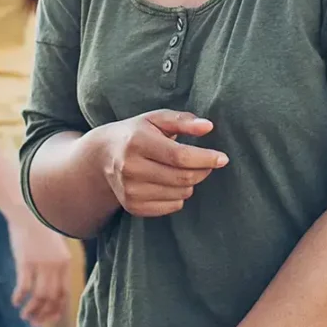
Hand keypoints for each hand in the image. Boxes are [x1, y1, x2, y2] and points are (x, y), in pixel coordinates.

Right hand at [8, 214, 72, 326]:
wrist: (28, 210)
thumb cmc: (40, 228)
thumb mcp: (55, 246)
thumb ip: (56, 265)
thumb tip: (51, 286)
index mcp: (65, 263)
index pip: (64, 293)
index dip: (57, 309)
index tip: (50, 319)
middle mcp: (56, 266)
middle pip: (52, 298)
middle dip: (44, 314)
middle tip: (34, 323)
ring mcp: (41, 264)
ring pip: (39, 297)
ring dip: (32, 310)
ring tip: (25, 316)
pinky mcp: (26, 262)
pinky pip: (24, 287)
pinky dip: (20, 297)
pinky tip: (15, 301)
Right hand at [90, 110, 228, 218]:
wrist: (102, 156)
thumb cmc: (137, 133)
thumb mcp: (156, 119)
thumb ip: (183, 121)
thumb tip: (208, 127)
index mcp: (137, 142)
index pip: (179, 156)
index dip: (205, 158)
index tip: (223, 158)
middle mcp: (130, 168)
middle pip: (182, 178)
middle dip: (202, 171)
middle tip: (208, 163)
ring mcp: (130, 190)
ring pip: (180, 194)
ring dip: (191, 183)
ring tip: (183, 169)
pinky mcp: (132, 206)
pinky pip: (172, 206)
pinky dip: (179, 196)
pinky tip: (170, 182)